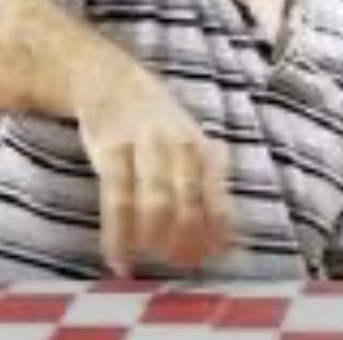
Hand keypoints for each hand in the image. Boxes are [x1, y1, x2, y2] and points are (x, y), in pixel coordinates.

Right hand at [75, 67, 233, 276]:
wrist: (111, 79)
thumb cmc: (157, 125)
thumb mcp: (190, 145)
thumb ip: (209, 189)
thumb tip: (231, 244)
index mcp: (202, 148)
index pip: (217, 198)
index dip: (217, 233)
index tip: (213, 258)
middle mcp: (178, 145)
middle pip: (188, 203)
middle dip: (187, 240)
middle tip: (181, 263)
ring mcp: (143, 146)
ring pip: (155, 201)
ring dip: (155, 239)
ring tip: (152, 260)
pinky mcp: (110, 149)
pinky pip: (116, 199)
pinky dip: (118, 236)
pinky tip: (119, 260)